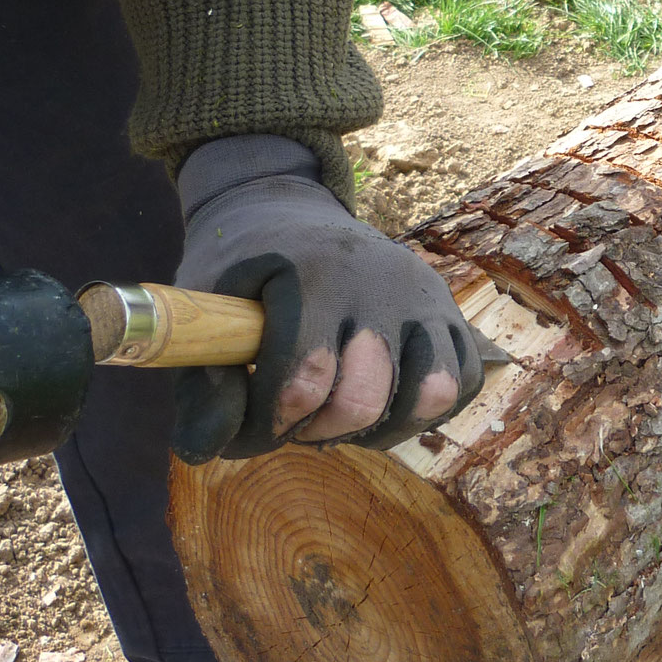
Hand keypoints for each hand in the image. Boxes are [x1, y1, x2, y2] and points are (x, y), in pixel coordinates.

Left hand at [170, 134, 483, 462]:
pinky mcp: (451, 311)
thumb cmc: (242, 271)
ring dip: (381, 428)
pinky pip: (462, 382)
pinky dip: (425, 411)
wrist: (288, 213)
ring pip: (432, 393)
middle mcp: (381, 280)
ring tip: (343, 419)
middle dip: (320, 431)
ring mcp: (425, 294)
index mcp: (314, 273)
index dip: (271, 424)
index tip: (253, 428)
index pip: (303, 377)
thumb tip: (214, 448)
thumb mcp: (201, 309)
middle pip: (365, 397)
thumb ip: (199, 382)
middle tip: (296, 423)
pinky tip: (382, 404)